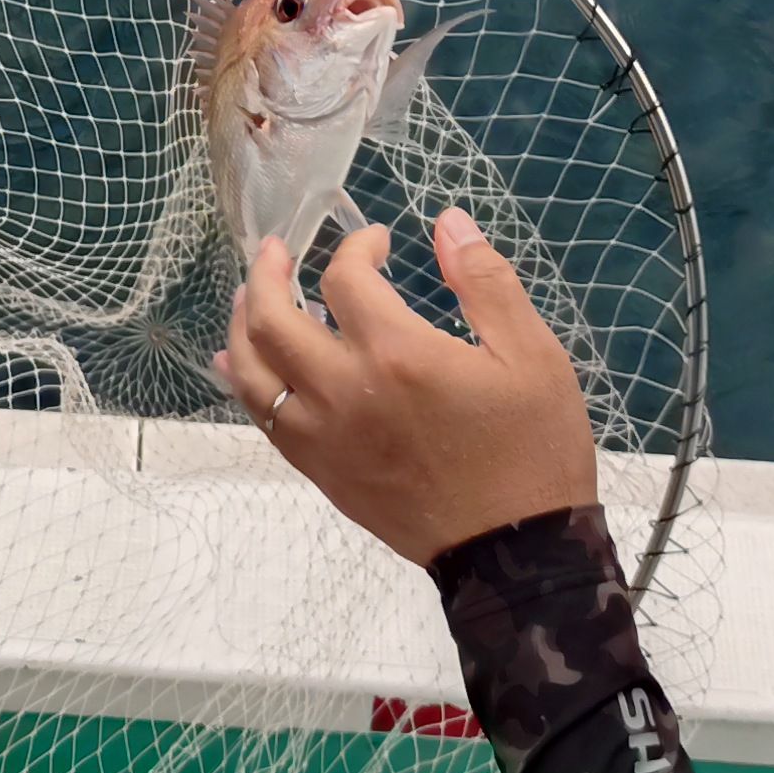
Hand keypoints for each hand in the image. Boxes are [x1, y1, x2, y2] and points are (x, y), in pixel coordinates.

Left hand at [217, 210, 600, 566]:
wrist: (513, 549)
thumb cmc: (531, 449)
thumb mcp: (532, 355)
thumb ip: (485, 282)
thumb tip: (448, 222)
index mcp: (398, 355)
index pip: (344, 279)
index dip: (354, 247)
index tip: (376, 242)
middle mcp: (344, 392)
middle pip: (271, 319)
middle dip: (268, 273)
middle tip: (277, 250)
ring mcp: (323, 436)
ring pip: (251, 370)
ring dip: (242, 323)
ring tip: (250, 296)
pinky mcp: (319, 470)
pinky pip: (262, 418)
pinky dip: (244, 381)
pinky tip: (241, 363)